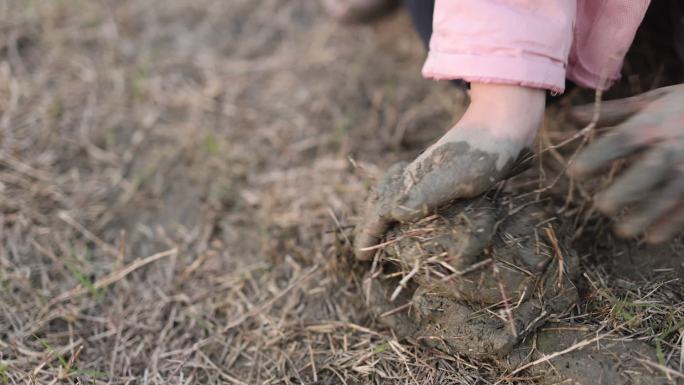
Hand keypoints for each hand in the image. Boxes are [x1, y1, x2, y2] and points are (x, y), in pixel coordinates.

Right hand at [355, 84, 544, 258]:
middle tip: (364, 247)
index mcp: (413, 180)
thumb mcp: (455, 178)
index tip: (360, 255)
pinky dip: (401, 204)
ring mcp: (427, 174)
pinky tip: (409, 211)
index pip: (380, 211)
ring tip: (379, 232)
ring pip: (392, 195)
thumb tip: (394, 215)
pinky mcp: (442, 173)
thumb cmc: (482, 153)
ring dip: (382, 214)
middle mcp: (414, 177)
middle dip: (370, 224)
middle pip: (380, 200)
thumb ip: (426, 196)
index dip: (369, 233)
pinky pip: (410, 192)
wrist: (503, 122)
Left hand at [570, 84, 683, 242]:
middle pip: (650, 168)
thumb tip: (570, 114)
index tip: (575, 173)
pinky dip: (673, 224)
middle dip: (627, 189)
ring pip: (671, 194)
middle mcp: (674, 146)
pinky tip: (652, 239)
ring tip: (622, 233)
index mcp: (655, 123)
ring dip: (647, 215)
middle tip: (601, 207)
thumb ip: (612, 113)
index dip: (599, 155)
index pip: (622, 139)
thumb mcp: (653, 101)